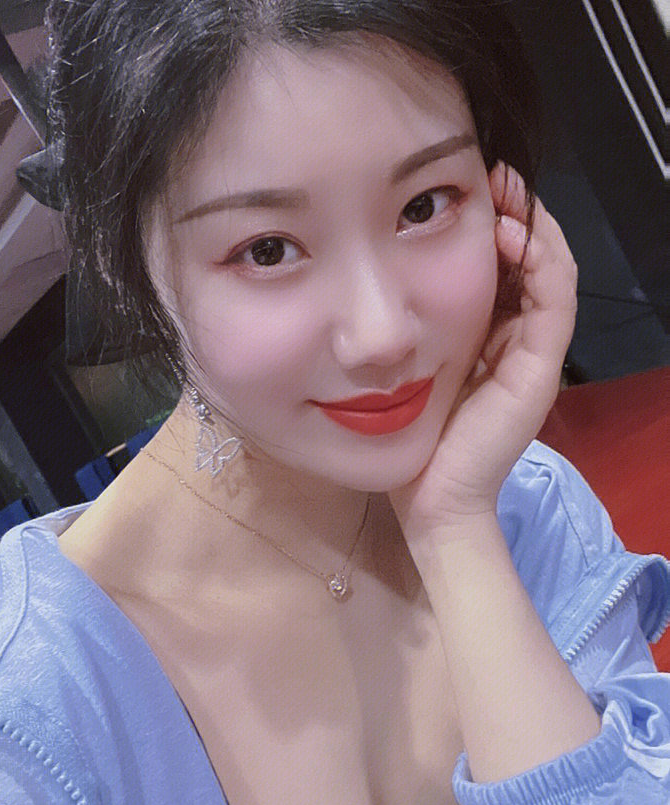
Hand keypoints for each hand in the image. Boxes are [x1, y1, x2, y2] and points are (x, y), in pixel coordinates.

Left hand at [390, 163, 577, 542]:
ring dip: (531, 223)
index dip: (493, 220)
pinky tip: (513, 232)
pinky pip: (554, 301)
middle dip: (514, 209)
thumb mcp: (411, 361)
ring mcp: (534, 354)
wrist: (429, 498)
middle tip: (491, 170)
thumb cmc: (412, 435)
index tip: (464, 182)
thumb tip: (385, 265)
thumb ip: (415, 322)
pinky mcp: (541, 370)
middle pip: (531, 259)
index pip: (504, 264)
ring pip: (550, 271)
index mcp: (490, 335)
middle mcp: (518, 339)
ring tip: (505, 188)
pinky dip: (541, 261)